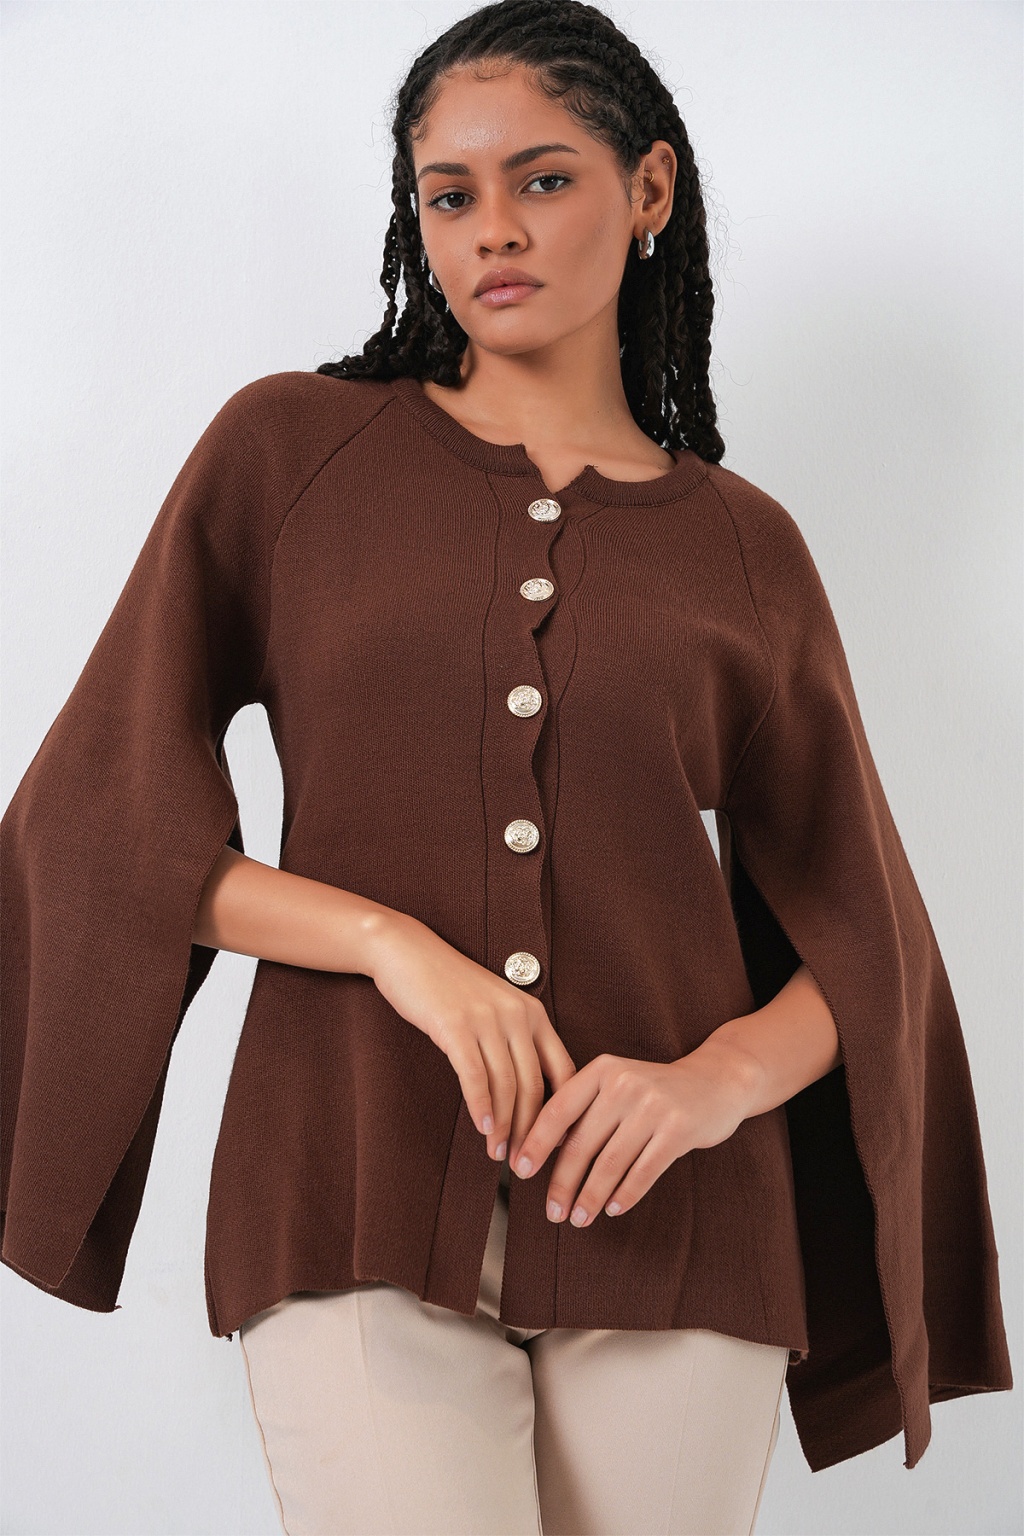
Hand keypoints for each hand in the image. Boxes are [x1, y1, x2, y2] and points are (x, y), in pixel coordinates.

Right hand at [363, 910, 577, 1161]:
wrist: (408, 952)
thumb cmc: (450, 987)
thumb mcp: (494, 1009)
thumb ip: (514, 1042)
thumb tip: (525, 1096)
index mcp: (534, 1014)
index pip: (563, 1070)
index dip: (562, 1112)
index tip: (557, 1145)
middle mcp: (518, 1015)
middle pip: (535, 1085)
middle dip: (531, 1130)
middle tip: (525, 1162)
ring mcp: (487, 1019)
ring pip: (506, 1085)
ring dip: (503, 1126)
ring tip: (499, 1154)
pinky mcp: (456, 1025)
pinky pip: (475, 1075)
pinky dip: (480, 1106)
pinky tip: (481, 1128)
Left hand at [509, 1040, 757, 1225]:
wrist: (716, 1080)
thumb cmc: (655, 1090)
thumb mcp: (617, 1084)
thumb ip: (585, 1109)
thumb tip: (543, 1152)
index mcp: (602, 1069)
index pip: (558, 1110)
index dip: (535, 1143)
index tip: (519, 1172)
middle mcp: (624, 1083)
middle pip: (582, 1144)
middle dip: (562, 1184)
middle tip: (552, 1212)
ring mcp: (653, 1106)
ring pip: (610, 1164)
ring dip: (590, 1197)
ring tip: (579, 1219)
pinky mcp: (679, 1129)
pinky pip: (643, 1172)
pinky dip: (624, 1195)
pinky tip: (612, 1209)